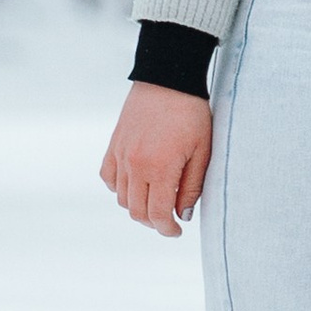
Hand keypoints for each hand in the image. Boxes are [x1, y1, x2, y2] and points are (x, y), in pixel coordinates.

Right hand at [100, 82, 212, 236]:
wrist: (168, 78)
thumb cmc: (192, 113)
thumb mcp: (202, 151)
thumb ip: (191, 187)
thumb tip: (183, 215)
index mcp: (159, 168)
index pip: (157, 214)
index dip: (167, 229)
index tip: (176, 231)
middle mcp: (135, 165)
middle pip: (137, 211)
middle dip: (153, 221)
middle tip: (169, 219)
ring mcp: (121, 154)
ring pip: (121, 198)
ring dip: (137, 206)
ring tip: (155, 200)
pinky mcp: (114, 144)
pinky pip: (109, 178)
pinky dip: (118, 188)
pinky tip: (135, 184)